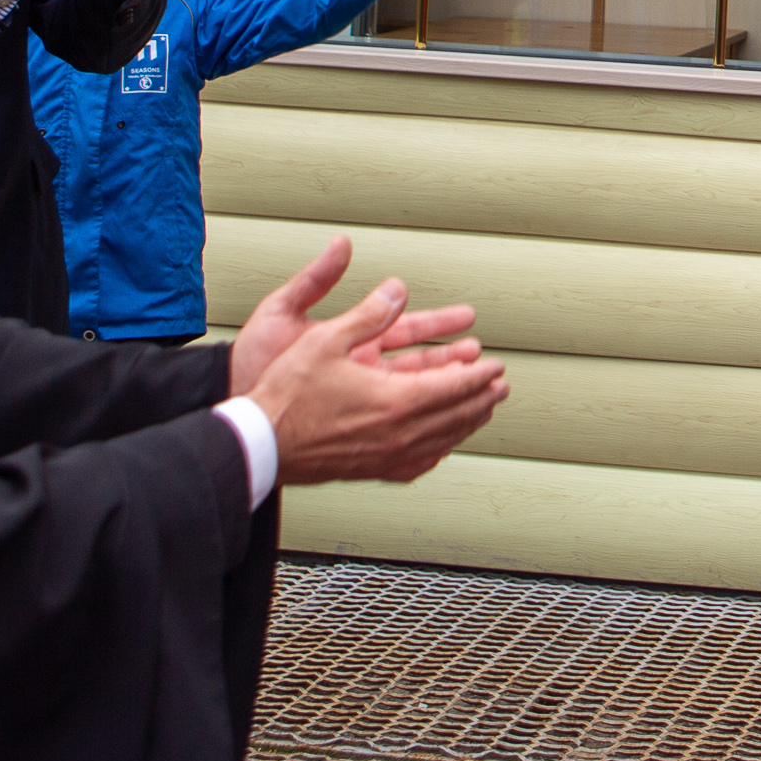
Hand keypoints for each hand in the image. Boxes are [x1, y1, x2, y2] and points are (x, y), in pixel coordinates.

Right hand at [230, 238, 507, 487]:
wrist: (259, 444)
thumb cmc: (286, 394)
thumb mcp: (325, 340)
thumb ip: (367, 315)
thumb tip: (397, 290)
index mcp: (395, 400)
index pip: (454, 386)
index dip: (479, 375)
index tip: (497, 366)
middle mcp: (398, 433)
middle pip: (455, 416)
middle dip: (482, 399)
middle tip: (501, 388)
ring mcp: (385, 456)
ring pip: (440, 440)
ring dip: (466, 424)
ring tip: (482, 413)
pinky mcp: (368, 470)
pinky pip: (415, 464)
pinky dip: (436, 452)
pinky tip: (439, 448)